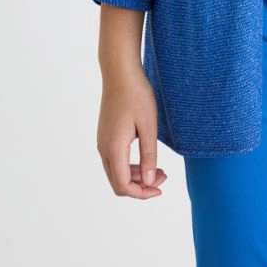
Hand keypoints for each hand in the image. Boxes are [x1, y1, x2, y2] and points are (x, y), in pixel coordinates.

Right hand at [97, 67, 167, 198]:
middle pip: (118, 183)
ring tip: (160, 169)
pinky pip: (115, 160)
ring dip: (136, 176)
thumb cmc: (136, 95)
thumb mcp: (149, 126)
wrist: (119, 72)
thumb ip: (149, 155)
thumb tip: (150, 181)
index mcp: (114, 148)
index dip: (142, 193)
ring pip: (116, 172)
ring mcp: (102, 142)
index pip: (123, 186)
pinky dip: (130, 165)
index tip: (161, 188)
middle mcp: (104, 149)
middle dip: (141, 186)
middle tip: (164, 178)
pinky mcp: (105, 135)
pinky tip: (146, 157)